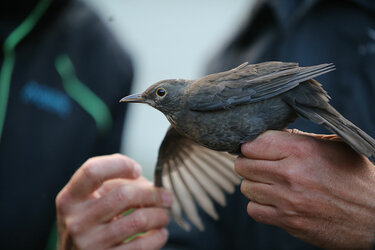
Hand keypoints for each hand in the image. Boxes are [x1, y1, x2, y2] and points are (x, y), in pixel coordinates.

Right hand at [56, 154, 171, 249]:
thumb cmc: (89, 224)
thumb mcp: (88, 201)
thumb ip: (112, 184)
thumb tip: (150, 183)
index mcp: (69, 199)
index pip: (93, 170)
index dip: (120, 165)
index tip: (137, 170)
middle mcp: (76, 221)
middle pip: (124, 194)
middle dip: (152, 193)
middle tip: (166, 197)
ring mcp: (90, 244)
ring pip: (138, 220)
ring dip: (159, 215)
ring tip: (163, 215)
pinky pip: (142, 245)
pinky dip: (158, 236)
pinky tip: (159, 233)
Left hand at [235, 130, 374, 248]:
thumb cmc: (354, 176)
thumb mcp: (332, 146)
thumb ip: (298, 139)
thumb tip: (268, 136)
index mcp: (301, 150)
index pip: (254, 143)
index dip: (251, 145)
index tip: (254, 149)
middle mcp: (291, 174)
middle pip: (243, 165)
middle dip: (248, 163)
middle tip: (259, 165)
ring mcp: (288, 200)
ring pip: (246, 187)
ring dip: (254, 184)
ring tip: (269, 183)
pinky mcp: (289, 221)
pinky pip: (253, 210)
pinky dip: (258, 205)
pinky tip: (272, 201)